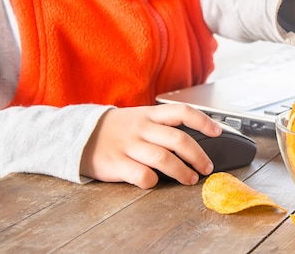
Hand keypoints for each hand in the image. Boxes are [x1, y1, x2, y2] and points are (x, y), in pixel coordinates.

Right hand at [80, 104, 221, 188]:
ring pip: (164, 159)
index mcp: (149, 115)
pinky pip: (142, 175)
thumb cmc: (115, 131)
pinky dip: (153, 181)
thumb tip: (194, 140)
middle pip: (178, 140)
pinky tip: (155, 182)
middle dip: (198, 156)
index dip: (203, 121)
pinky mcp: (116, 164)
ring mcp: (128, 146)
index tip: (217, 132)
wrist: (77, 136)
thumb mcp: (138, 119)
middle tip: (206, 167)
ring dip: (182, 172)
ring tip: (190, 179)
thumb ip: (162, 126)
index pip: (182, 112)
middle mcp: (141, 128)